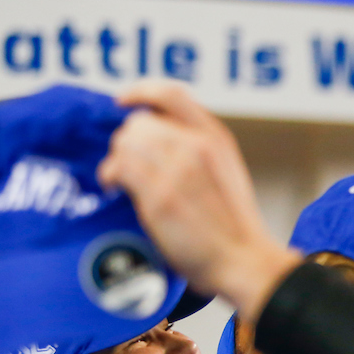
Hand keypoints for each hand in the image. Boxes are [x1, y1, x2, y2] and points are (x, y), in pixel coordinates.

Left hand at [97, 81, 301, 324]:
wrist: (244, 260)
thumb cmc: (234, 227)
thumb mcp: (227, 172)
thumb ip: (199, 150)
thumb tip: (156, 140)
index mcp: (216, 138)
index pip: (171, 94)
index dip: (140, 92)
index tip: (123, 102)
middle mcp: (197, 145)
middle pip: (140, 122)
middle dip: (126, 142)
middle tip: (126, 166)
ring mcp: (178, 168)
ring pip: (125, 143)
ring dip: (116, 160)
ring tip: (119, 180)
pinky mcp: (160, 194)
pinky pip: (118, 167)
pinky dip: (109, 176)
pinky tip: (114, 189)